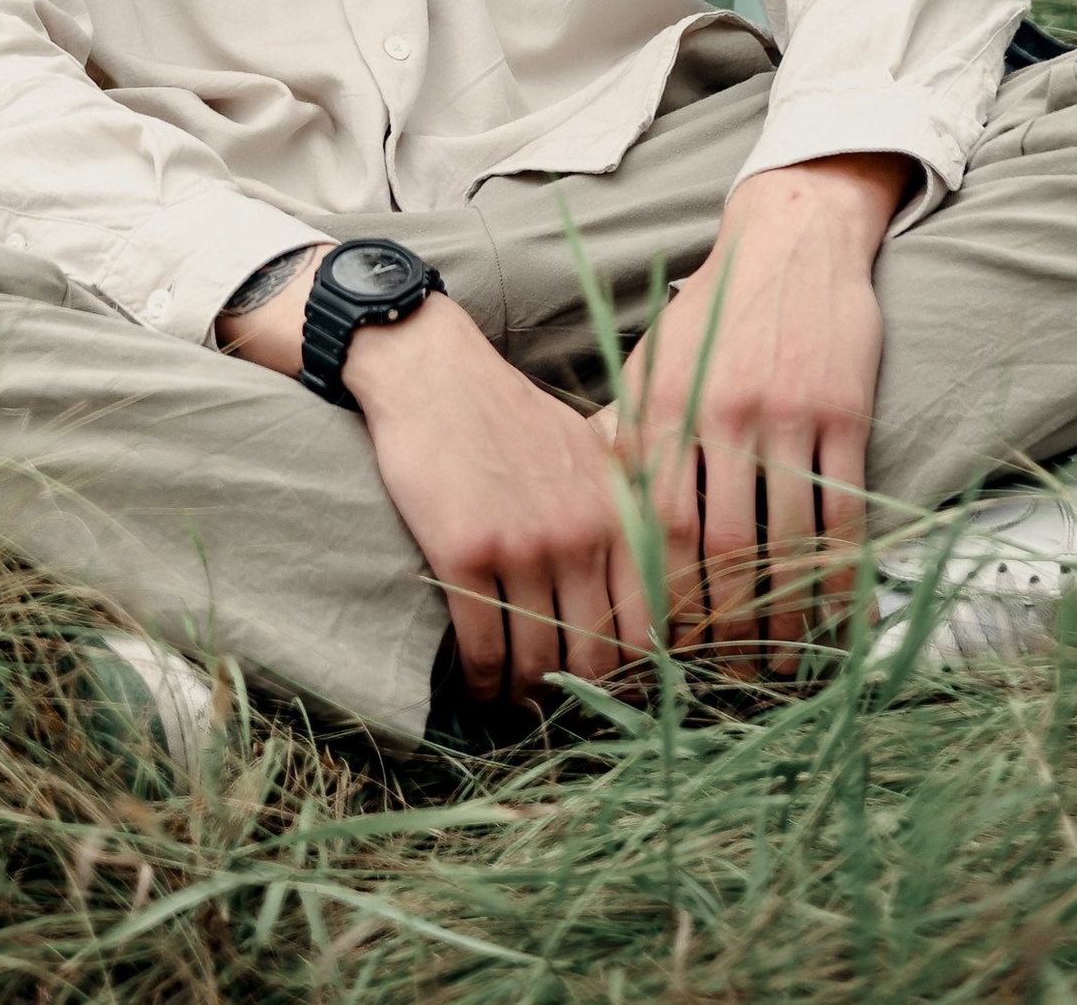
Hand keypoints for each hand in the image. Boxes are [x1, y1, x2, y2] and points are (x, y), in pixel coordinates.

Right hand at [219, 251, 649, 704]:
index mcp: (615, 511)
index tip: (602, 685)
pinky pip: (483, 648)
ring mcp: (522, 546)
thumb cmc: (508, 412)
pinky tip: (475, 687)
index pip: (644, 625)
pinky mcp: (464, 554)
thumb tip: (645, 584)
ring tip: (512, 704)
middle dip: (573, 695)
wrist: (432, 371)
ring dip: (523, 697)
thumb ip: (618, 512)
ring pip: (536, 662)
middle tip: (554, 705)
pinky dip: (481, 682)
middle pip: (592, 657)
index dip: (626, 672)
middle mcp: (579, 534)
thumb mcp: (586, 449)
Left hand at [610, 156, 906, 671]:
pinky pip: (845, 509)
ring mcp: (786, 411)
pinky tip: (839, 614)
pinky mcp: (843, 410)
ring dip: (786, 612)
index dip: (665, 593)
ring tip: (782, 659)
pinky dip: (842, 573)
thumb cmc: (713, 311)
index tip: (668, 647)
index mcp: (665, 404)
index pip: (658, 523)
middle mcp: (721, 411)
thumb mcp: (653, 361)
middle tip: (727, 673)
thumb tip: (592, 511)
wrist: (790, 236)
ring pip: (785, 539)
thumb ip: (628, 433)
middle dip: (724, 621)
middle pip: (722, 544)